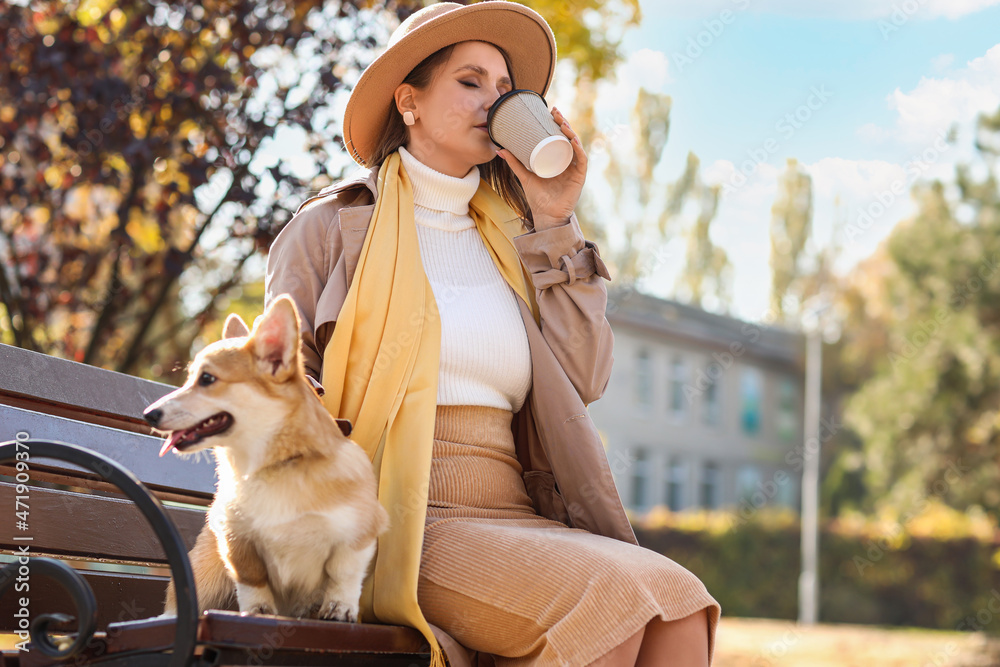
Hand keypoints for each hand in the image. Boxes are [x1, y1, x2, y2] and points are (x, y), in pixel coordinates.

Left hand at [497, 107, 586, 230]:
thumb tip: (500, 149)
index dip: (557, 123)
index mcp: (558, 159)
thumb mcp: (524, 176)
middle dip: (563, 122)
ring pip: (576, 145)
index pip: (559, 137)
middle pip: (568, 138)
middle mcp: (568, 161)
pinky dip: (578, 149)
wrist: (545, 215)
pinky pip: (581, 160)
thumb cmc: (537, 197)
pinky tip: (572, 140)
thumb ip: (514, 163)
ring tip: (562, 122)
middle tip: (555, 111)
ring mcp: (575, 168)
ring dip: (571, 131)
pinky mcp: (579, 177)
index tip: (550, 111)